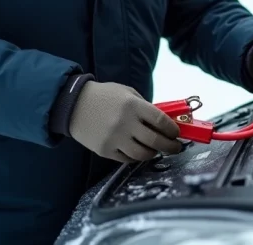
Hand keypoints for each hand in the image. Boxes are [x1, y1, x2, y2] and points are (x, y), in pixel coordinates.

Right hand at [68, 81, 182, 162]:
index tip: (177, 133)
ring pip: (142, 154)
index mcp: (133, 106)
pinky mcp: (105, 150)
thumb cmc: (105, 96)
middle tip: (175, 147)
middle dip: (170, 146)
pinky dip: (137, 157)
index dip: (173, 130)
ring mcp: (114, 139)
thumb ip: (145, 107)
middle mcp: (125, 123)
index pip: (161, 122)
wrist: (75, 105)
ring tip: (157, 150)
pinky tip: (140, 151)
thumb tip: (165, 123)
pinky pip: (127, 159)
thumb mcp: (127, 93)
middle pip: (155, 141)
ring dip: (154, 153)